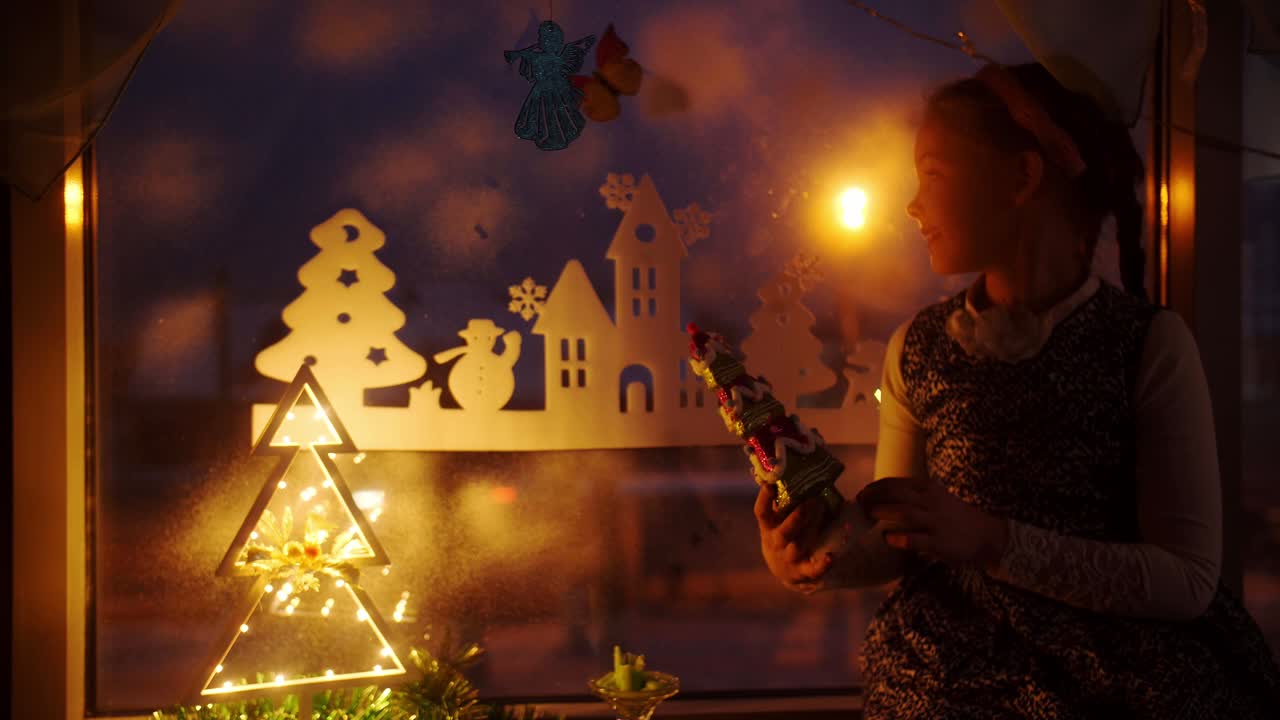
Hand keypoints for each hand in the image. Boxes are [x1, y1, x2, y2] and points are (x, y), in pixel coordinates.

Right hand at [754, 485, 833, 593]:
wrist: (784, 569)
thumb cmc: (784, 534)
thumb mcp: (778, 519)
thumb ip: (785, 500)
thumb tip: (793, 470)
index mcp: (768, 527)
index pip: (762, 512)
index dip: (764, 499)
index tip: (770, 484)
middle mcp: (775, 543)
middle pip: (784, 531)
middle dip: (798, 515)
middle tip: (813, 499)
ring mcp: (788, 558)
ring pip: (799, 545)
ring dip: (811, 529)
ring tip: (824, 514)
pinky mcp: (802, 572)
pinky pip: (812, 570)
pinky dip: (822, 565)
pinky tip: (831, 557)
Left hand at [855, 476, 1008, 570]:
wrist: (989, 535)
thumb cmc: (956, 517)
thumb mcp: (937, 498)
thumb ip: (915, 497)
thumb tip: (883, 500)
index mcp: (929, 489)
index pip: (897, 483)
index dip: (876, 487)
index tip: (862, 493)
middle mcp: (932, 502)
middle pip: (897, 494)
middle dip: (875, 497)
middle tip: (860, 504)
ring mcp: (936, 522)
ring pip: (905, 513)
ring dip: (884, 512)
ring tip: (869, 515)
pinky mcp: (940, 542)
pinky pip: (916, 539)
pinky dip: (899, 538)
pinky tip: (888, 539)